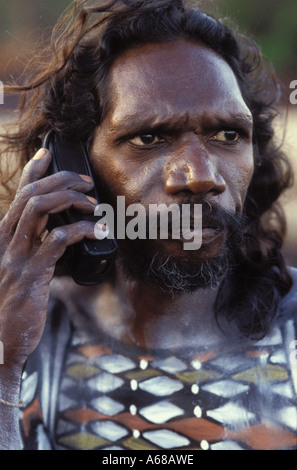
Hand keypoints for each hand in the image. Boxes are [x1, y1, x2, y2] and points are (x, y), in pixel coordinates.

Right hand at [0, 148, 96, 369]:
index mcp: (3, 236)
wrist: (1, 340)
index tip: (48, 153)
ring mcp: (16, 256)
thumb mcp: (19, 269)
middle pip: (31, 193)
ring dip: (70, 200)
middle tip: (87, 183)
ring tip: (93, 205)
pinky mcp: (31, 273)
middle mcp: (5, 240)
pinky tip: (96, 232)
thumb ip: (34, 248)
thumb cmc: (14, 304)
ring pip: (39, 208)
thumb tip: (60, 232)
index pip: (17, 194)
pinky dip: (80, 230)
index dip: (32, 170)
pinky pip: (56, 240)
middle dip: (61, 180)